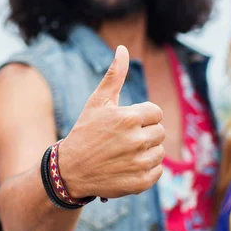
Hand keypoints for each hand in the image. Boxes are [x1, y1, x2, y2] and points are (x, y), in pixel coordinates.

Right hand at [58, 45, 164, 198]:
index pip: (155, 113)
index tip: (125, 124)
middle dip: (144, 134)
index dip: (141, 117)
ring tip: (124, 154)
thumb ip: (114, 75)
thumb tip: (122, 48)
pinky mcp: (140, 182)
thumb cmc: (85, 132)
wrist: (70, 170)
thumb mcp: (97, 102)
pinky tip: (127, 167)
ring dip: (146, 152)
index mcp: (129, 117)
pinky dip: (146, 170)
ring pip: (159, 152)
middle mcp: (137, 140)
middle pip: (159, 132)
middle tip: (123, 140)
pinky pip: (157, 171)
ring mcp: (139, 163)